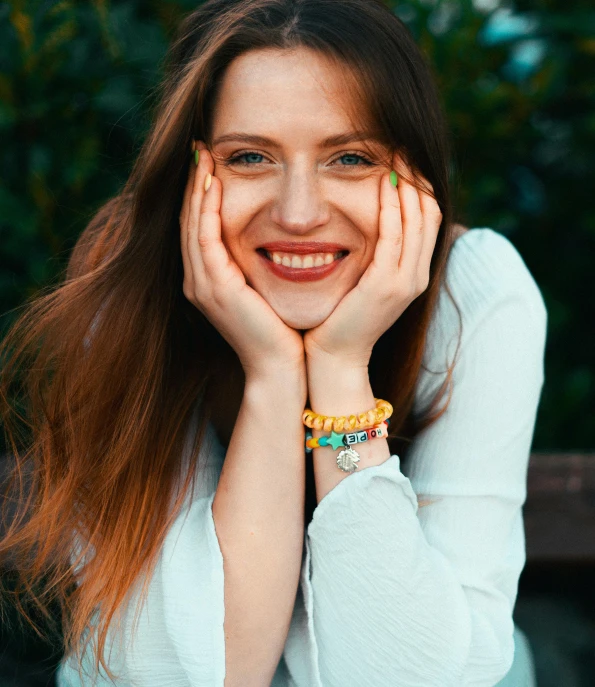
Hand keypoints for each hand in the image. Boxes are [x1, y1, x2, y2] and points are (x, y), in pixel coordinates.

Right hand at [180, 141, 305, 379]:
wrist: (279, 367)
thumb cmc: (281, 331)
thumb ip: (258, 265)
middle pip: (188, 221)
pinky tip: (214, 184)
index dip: (200, 195)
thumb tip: (275, 237)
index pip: (198, 228)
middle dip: (193, 184)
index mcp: (208, 281)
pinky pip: (205, 239)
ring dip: (196, 189)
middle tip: (199, 149)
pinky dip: (207, 210)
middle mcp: (198, 281)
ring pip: (191, 225)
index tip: (209, 163)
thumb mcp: (264, 290)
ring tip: (202, 157)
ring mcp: (202, 286)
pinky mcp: (216, 288)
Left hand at [303, 154, 442, 367]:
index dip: (419, 188)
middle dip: (417, 180)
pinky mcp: (386, 286)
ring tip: (396, 157)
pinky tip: (383, 186)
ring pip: (417, 222)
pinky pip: (394, 238)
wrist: (334, 357)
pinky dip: (391, 210)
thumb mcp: (363, 282)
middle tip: (403, 148)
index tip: (404, 160)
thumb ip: (372, 256)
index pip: (426, 221)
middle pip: (428, 215)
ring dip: (407, 187)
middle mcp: (416, 277)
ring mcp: (405, 282)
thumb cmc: (340, 318)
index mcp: (412, 274)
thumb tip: (366, 223)